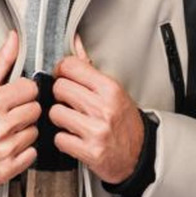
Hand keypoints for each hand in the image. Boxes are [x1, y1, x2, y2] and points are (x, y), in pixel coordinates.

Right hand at [0, 30, 41, 193]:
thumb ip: (0, 64)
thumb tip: (14, 39)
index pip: (30, 88)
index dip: (23, 92)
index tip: (13, 97)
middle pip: (35, 110)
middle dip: (24, 111)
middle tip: (9, 116)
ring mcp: (3, 150)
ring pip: (35, 132)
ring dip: (24, 132)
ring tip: (6, 132)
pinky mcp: (7, 168)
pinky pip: (32, 154)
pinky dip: (23, 152)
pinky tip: (8, 147)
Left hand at [48, 32, 146, 184]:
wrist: (140, 154)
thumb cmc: (125, 122)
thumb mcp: (113, 91)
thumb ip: (90, 69)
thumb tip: (75, 42)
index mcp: (110, 89)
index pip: (71, 66)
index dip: (62, 71)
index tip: (63, 77)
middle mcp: (104, 108)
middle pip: (59, 88)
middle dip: (60, 95)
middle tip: (69, 102)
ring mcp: (96, 131)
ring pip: (55, 113)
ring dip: (60, 119)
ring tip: (72, 121)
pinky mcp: (90, 152)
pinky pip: (59, 139)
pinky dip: (63, 140)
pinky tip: (75, 138)